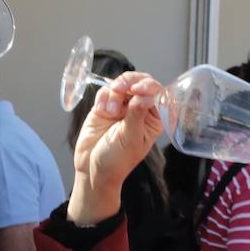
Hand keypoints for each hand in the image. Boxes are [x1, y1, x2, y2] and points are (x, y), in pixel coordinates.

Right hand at [69, 73, 163, 224]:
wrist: (91, 168)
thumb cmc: (117, 160)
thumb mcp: (130, 139)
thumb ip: (137, 115)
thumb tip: (146, 95)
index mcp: (154, 119)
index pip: (157, 94)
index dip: (148, 87)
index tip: (136, 90)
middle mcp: (140, 109)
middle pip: (141, 82)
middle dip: (130, 82)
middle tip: (119, 88)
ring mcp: (122, 106)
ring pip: (122, 84)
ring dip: (114, 94)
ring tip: (110, 112)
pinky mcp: (106, 105)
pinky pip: (106, 91)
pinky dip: (103, 98)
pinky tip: (101, 111)